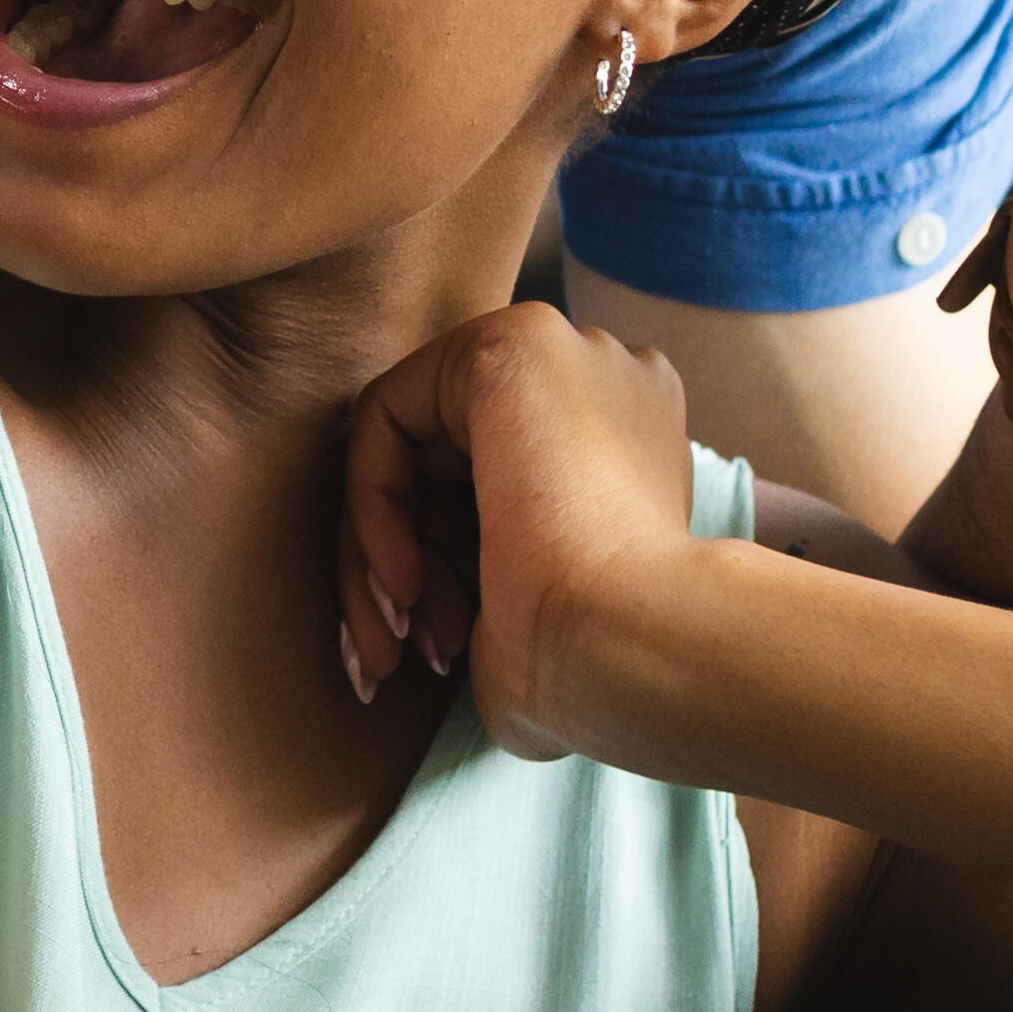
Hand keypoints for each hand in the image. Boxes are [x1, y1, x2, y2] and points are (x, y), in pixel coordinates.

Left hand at [335, 302, 713, 742]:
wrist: (640, 650)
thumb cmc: (601, 666)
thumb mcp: (543, 611)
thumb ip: (495, 573)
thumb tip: (418, 602)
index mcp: (634, 446)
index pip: (494, 493)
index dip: (447, 576)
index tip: (437, 653)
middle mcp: (606, 380)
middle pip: (448, 469)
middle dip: (411, 569)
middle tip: (400, 653)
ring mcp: (562, 354)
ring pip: (411, 450)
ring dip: (383, 556)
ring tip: (393, 644)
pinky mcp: (506, 345)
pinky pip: (387, 417)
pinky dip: (372, 510)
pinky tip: (403, 585)